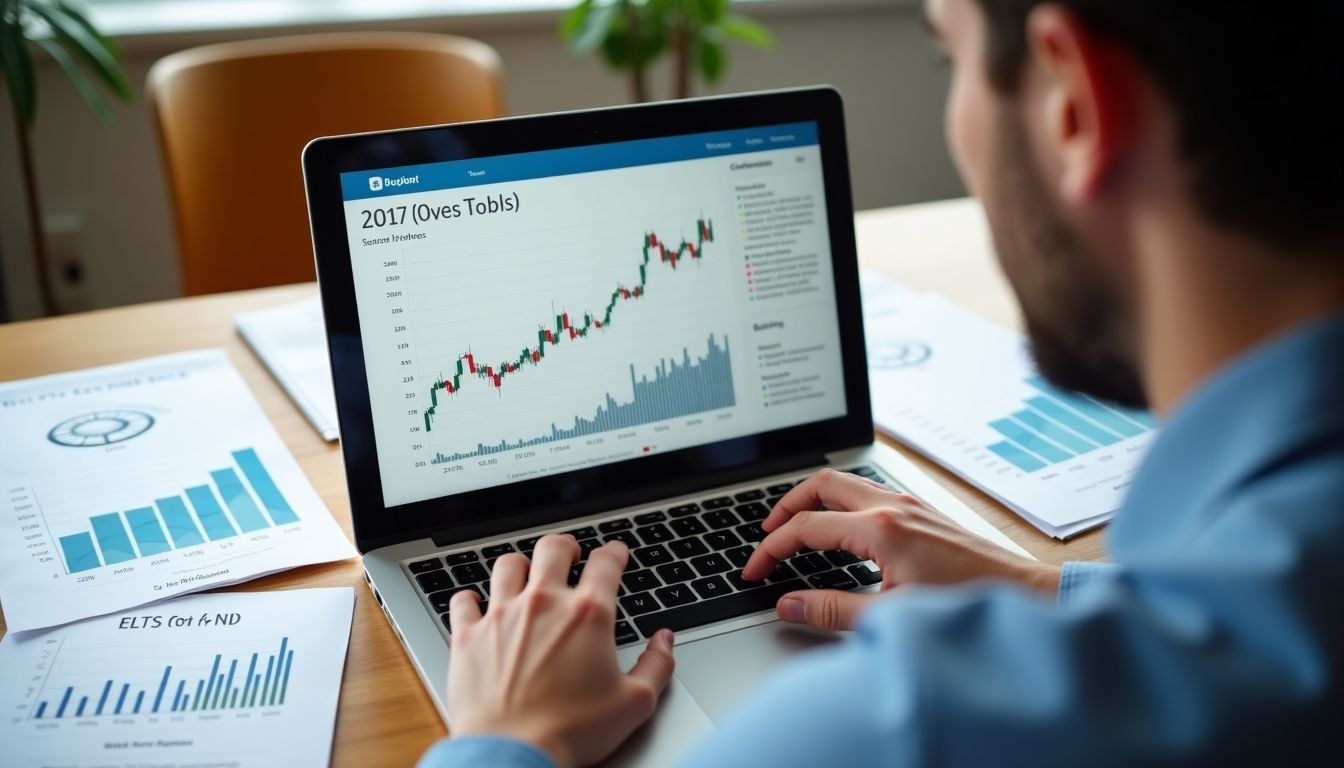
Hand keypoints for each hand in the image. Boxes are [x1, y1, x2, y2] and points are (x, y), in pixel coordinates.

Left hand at [446, 535, 675, 767]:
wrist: (513, 754)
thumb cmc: (572, 732)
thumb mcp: (635, 703)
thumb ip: (657, 665)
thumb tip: (664, 642)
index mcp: (588, 615)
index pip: (606, 564)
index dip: (615, 552)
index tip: (616, 552)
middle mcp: (544, 604)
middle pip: (553, 548)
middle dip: (566, 545)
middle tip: (571, 552)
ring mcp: (502, 616)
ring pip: (507, 565)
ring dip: (520, 565)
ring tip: (526, 572)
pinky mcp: (468, 636)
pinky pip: (464, 600)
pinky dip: (470, 598)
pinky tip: (476, 602)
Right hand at [742, 468, 1059, 630]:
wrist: (1023, 595)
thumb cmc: (966, 605)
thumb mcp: (890, 614)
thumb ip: (832, 610)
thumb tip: (788, 606)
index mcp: (880, 528)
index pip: (805, 528)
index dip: (770, 550)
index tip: (754, 572)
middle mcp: (892, 506)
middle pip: (820, 484)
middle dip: (784, 506)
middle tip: (766, 535)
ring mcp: (908, 504)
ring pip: (844, 482)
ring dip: (812, 499)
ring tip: (794, 526)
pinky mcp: (921, 511)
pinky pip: (866, 491)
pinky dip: (839, 503)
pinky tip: (839, 529)